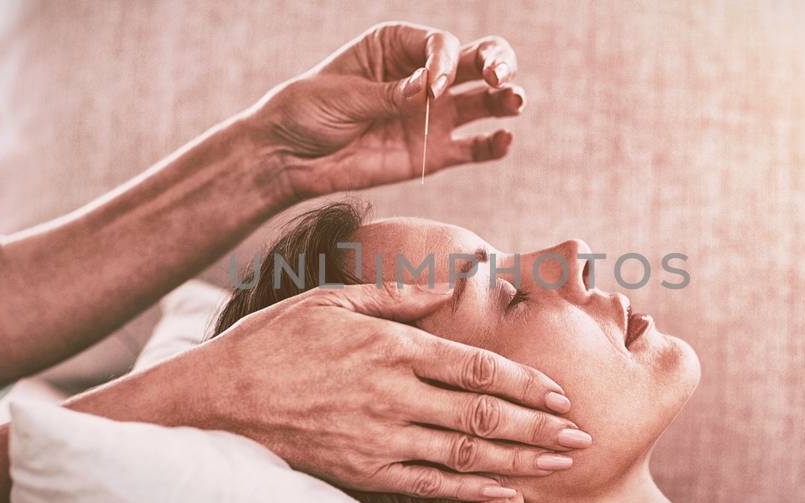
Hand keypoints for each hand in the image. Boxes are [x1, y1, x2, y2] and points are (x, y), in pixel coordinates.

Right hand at [159, 283, 587, 500]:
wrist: (218, 397)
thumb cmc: (275, 339)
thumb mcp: (332, 298)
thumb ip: (396, 295)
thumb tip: (449, 281)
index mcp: (390, 345)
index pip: (475, 366)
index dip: (526, 380)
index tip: (561, 390)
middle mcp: (391, 394)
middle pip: (482, 413)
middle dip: (538, 426)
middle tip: (581, 434)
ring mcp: (378, 437)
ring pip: (463, 452)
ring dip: (517, 460)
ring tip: (558, 463)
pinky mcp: (362, 469)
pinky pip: (427, 483)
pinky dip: (470, 490)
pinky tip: (504, 493)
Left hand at [241, 22, 525, 199]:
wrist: (289, 156)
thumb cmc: (308, 110)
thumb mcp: (344, 95)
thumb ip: (388, 95)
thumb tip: (426, 93)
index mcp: (397, 47)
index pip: (441, 44)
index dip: (443, 62)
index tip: (428, 88)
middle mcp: (423, 76)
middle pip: (475, 61)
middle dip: (496, 63)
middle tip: (499, 77)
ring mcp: (432, 114)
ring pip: (483, 102)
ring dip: (506, 99)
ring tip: (515, 102)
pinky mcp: (434, 152)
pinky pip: (473, 148)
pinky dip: (492, 145)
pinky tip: (505, 141)